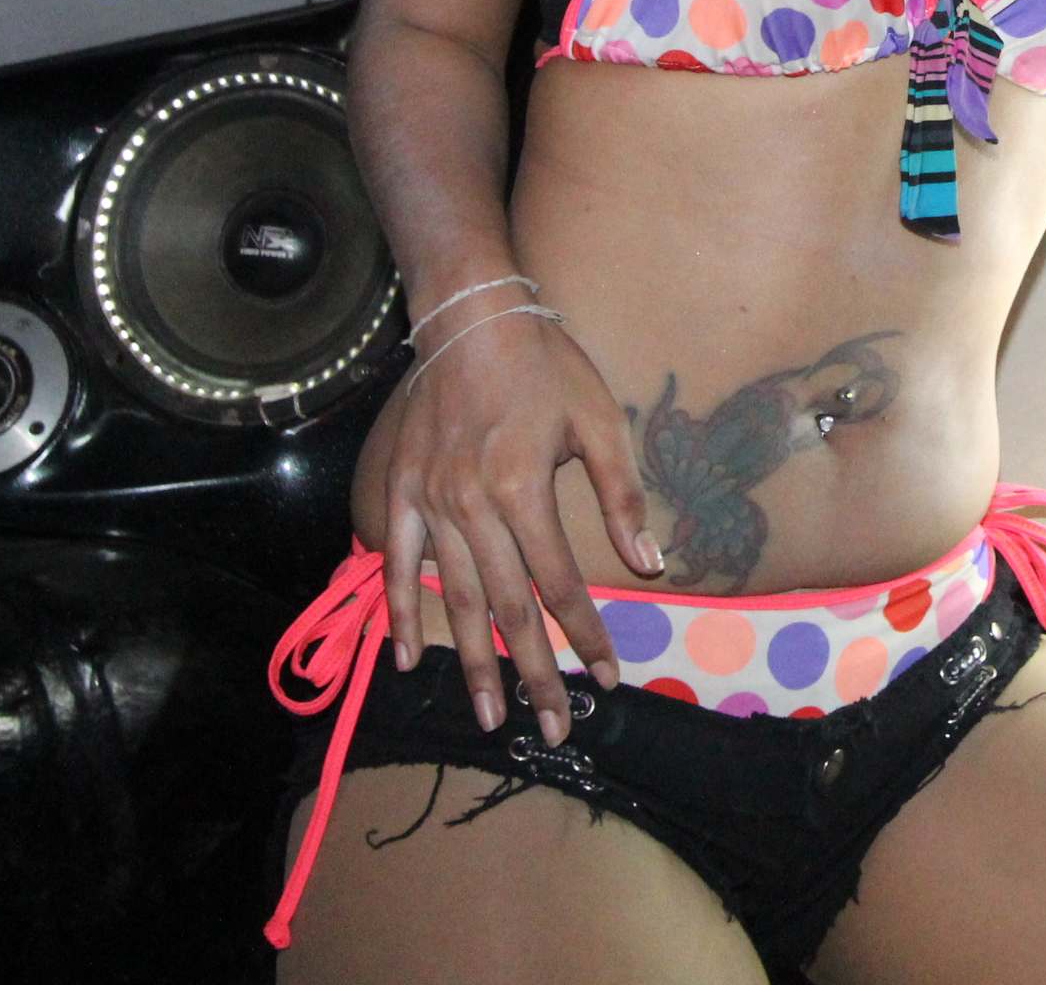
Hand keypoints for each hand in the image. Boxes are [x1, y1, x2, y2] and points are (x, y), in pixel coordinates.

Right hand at [352, 304, 663, 746]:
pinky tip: (405, 658)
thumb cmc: (545, 366)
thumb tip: (650, 564)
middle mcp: (471, 506)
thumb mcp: (600, 420)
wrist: (470, 318)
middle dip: (533, 673)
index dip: (586, 634)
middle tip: (550, 727)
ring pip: (454, 598)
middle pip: (506, 608)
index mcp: (522, 490)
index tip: (607, 677)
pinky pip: (396, 562)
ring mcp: (429, 502)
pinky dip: (399, 612)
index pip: (561, 583)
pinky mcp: (400, 492)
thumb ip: (621, 496)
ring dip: (471, 663)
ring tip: (489, 715)